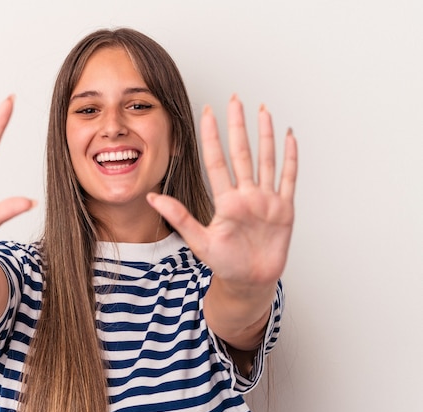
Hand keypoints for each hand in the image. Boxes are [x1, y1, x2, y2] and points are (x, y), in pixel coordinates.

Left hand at [148, 95, 297, 290]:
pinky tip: (290, 136)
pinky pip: (289, 178)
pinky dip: (291, 158)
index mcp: (226, 201)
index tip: (206, 113)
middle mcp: (246, 194)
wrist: (249, 282)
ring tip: (262, 110)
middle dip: (238, 125)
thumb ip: (178, 217)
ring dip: (265, 135)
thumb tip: (151, 197)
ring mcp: (266, 199)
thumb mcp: (199, 240)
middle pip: (242, 152)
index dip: (212, 137)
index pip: (217, 161)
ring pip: (266, 159)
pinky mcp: (284, 209)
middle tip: (234, 99)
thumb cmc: (225, 263)